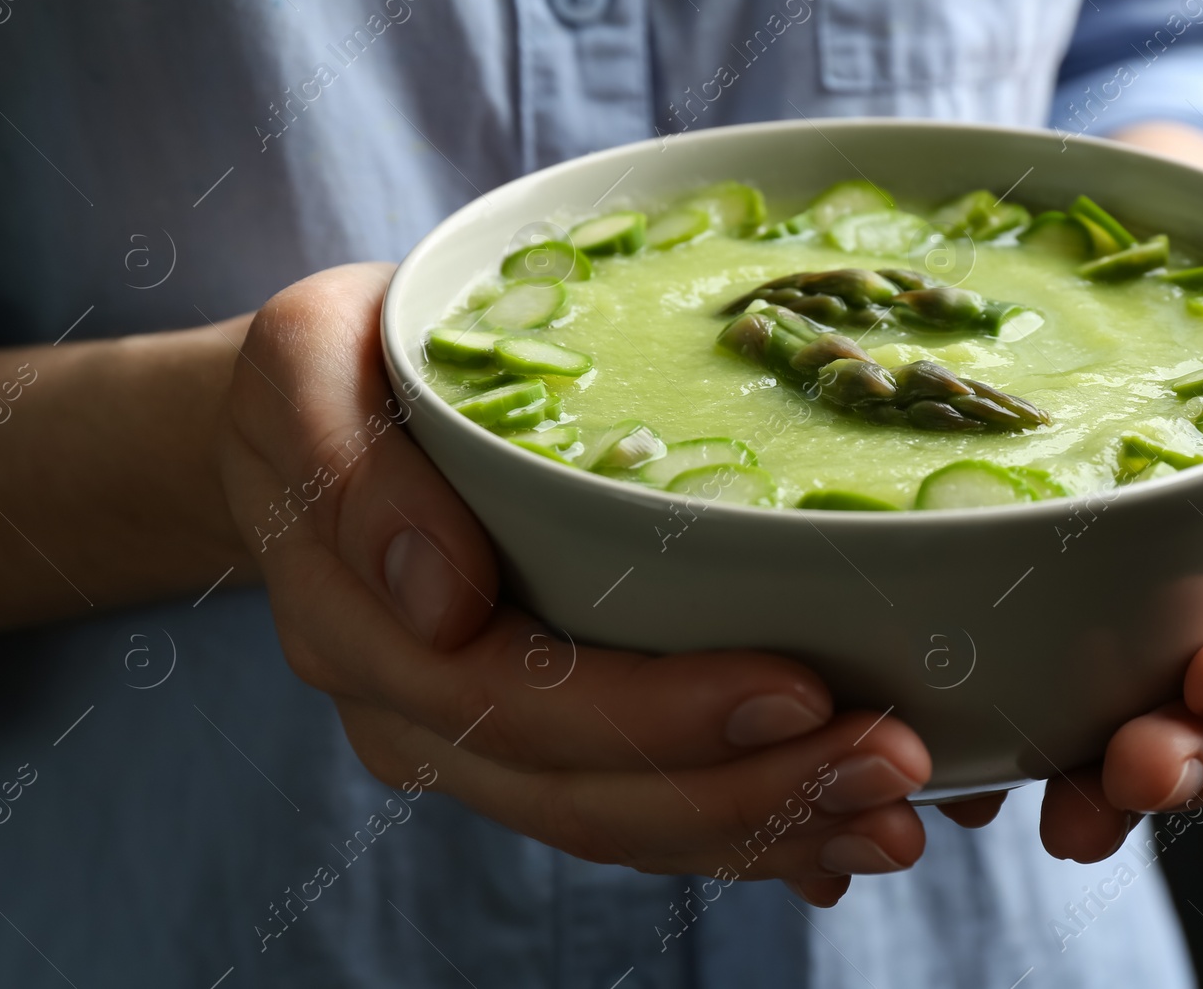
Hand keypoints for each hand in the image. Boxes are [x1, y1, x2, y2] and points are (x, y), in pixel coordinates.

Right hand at [217, 263, 931, 905]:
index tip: (800, 690)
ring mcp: (476, 743)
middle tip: (896, 766)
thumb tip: (444, 603)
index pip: (516, 703)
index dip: (659, 716)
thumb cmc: (329, 375)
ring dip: (767, 831)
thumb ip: (356, 478)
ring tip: (902, 819)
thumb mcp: (310, 366)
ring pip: (623, 826)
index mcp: (362, 629)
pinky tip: (834, 836)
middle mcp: (419, 715)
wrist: (300, 429)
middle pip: (589, 795)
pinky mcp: (530, 743)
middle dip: (752, 795)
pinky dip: (739, 830)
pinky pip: (633, 812)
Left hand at [1021, 364, 1202, 857]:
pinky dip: (1007, 772)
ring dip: (1110, 797)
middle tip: (1140, 767)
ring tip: (1071, 818)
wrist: (1096, 350)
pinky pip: (1034, 739)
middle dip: (1200, 762)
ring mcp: (1142, 669)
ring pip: (1146, 759)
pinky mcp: (1050, 675)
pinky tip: (973, 790)